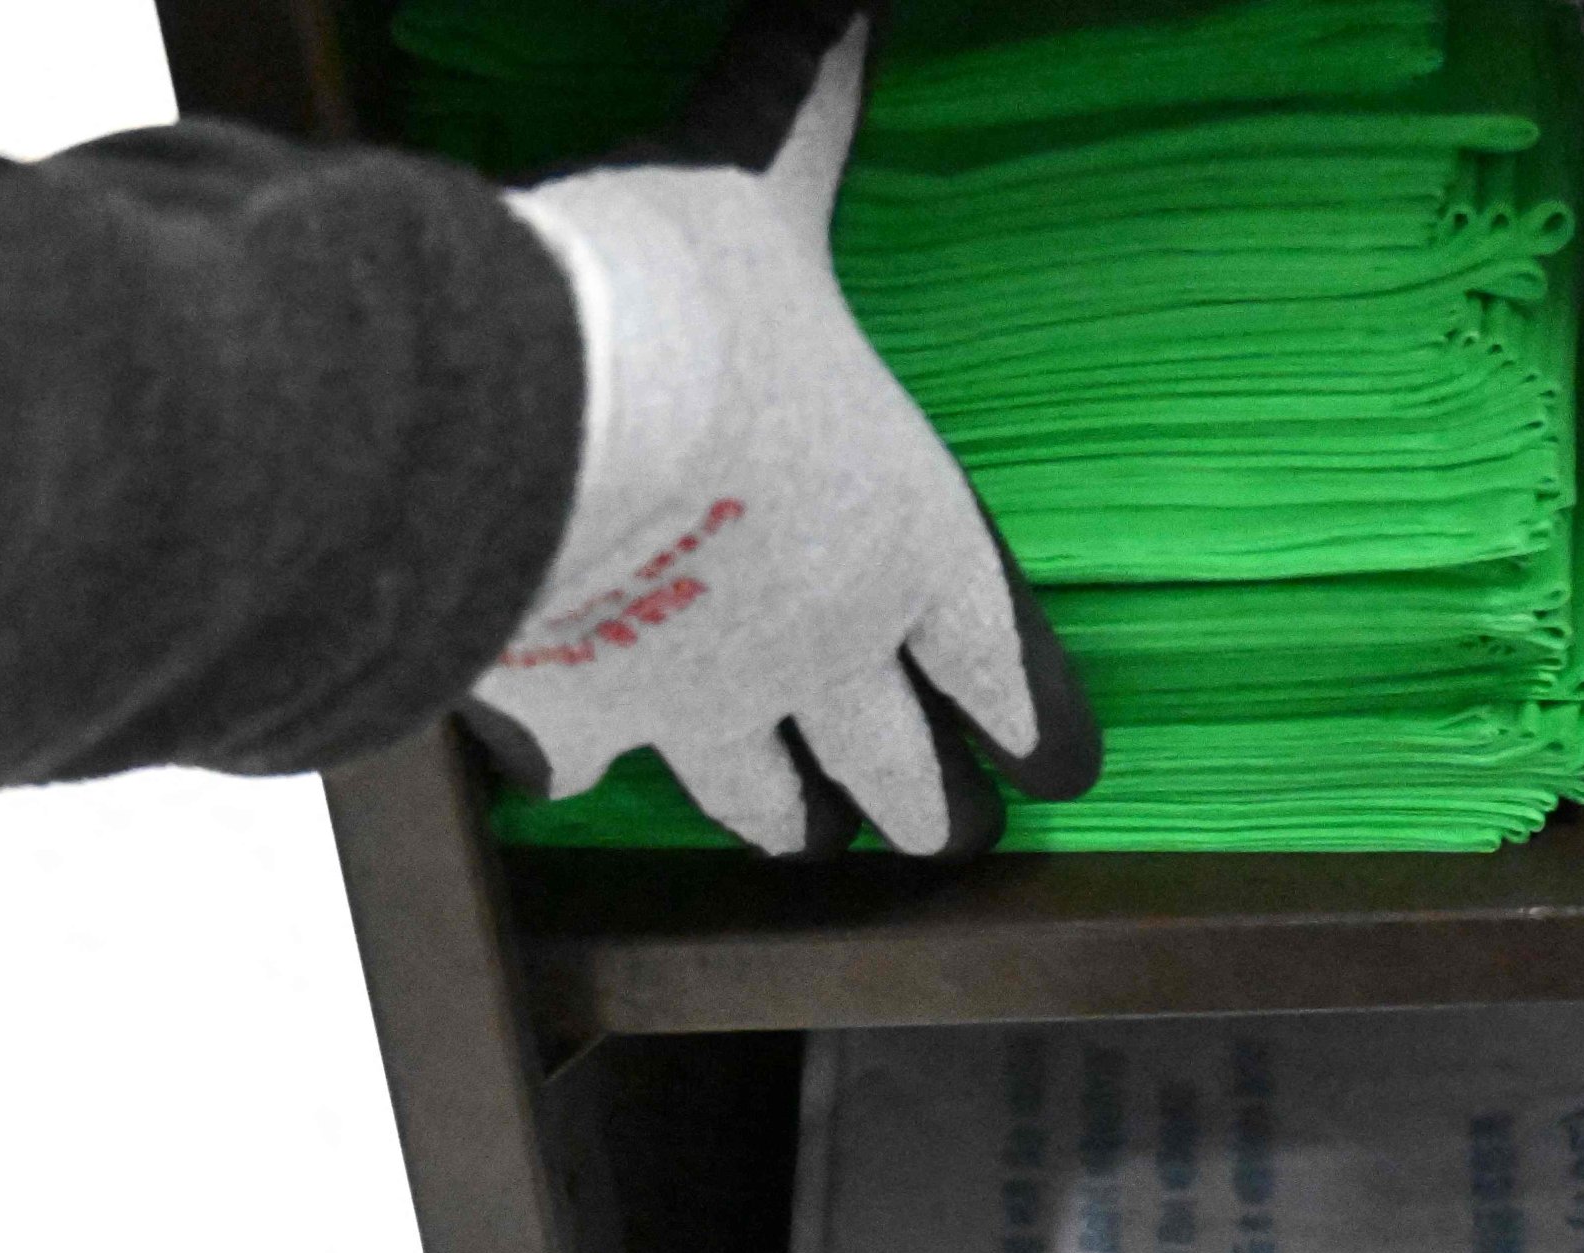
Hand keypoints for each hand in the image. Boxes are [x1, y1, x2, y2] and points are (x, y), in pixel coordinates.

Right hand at [467, 0, 1095, 856]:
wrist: (526, 407)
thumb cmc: (671, 296)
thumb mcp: (759, 181)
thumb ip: (808, 106)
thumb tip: (849, 5)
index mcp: (905, 542)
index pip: (1000, 662)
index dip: (1032, 720)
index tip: (1058, 778)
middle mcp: (821, 646)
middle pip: (898, 762)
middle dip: (921, 800)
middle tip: (939, 835)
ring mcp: (698, 699)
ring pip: (762, 793)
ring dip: (787, 818)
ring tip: (801, 838)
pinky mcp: (573, 720)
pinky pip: (583, 768)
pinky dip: (574, 768)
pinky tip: (565, 776)